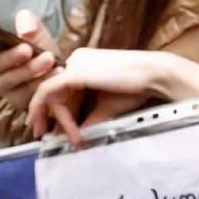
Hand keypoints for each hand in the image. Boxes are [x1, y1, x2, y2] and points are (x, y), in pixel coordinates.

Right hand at [0, 9, 62, 115]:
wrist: (59, 73)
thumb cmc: (40, 49)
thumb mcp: (38, 33)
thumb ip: (31, 25)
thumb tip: (26, 27)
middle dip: (9, 57)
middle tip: (27, 49)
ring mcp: (2, 86)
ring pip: (8, 80)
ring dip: (29, 69)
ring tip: (48, 59)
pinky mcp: (16, 100)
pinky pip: (25, 93)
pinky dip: (41, 81)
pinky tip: (56, 71)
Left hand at [27, 49, 198, 144]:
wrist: (152, 75)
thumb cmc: (135, 88)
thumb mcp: (106, 108)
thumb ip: (89, 120)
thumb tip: (77, 138)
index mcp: (83, 64)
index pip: (62, 89)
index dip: (57, 111)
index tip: (53, 131)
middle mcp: (75, 59)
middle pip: (54, 91)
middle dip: (51, 117)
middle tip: (46, 137)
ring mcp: (74, 63)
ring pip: (50, 93)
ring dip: (55, 118)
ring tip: (60, 138)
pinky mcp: (74, 71)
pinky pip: (49, 91)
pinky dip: (47, 110)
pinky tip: (52, 126)